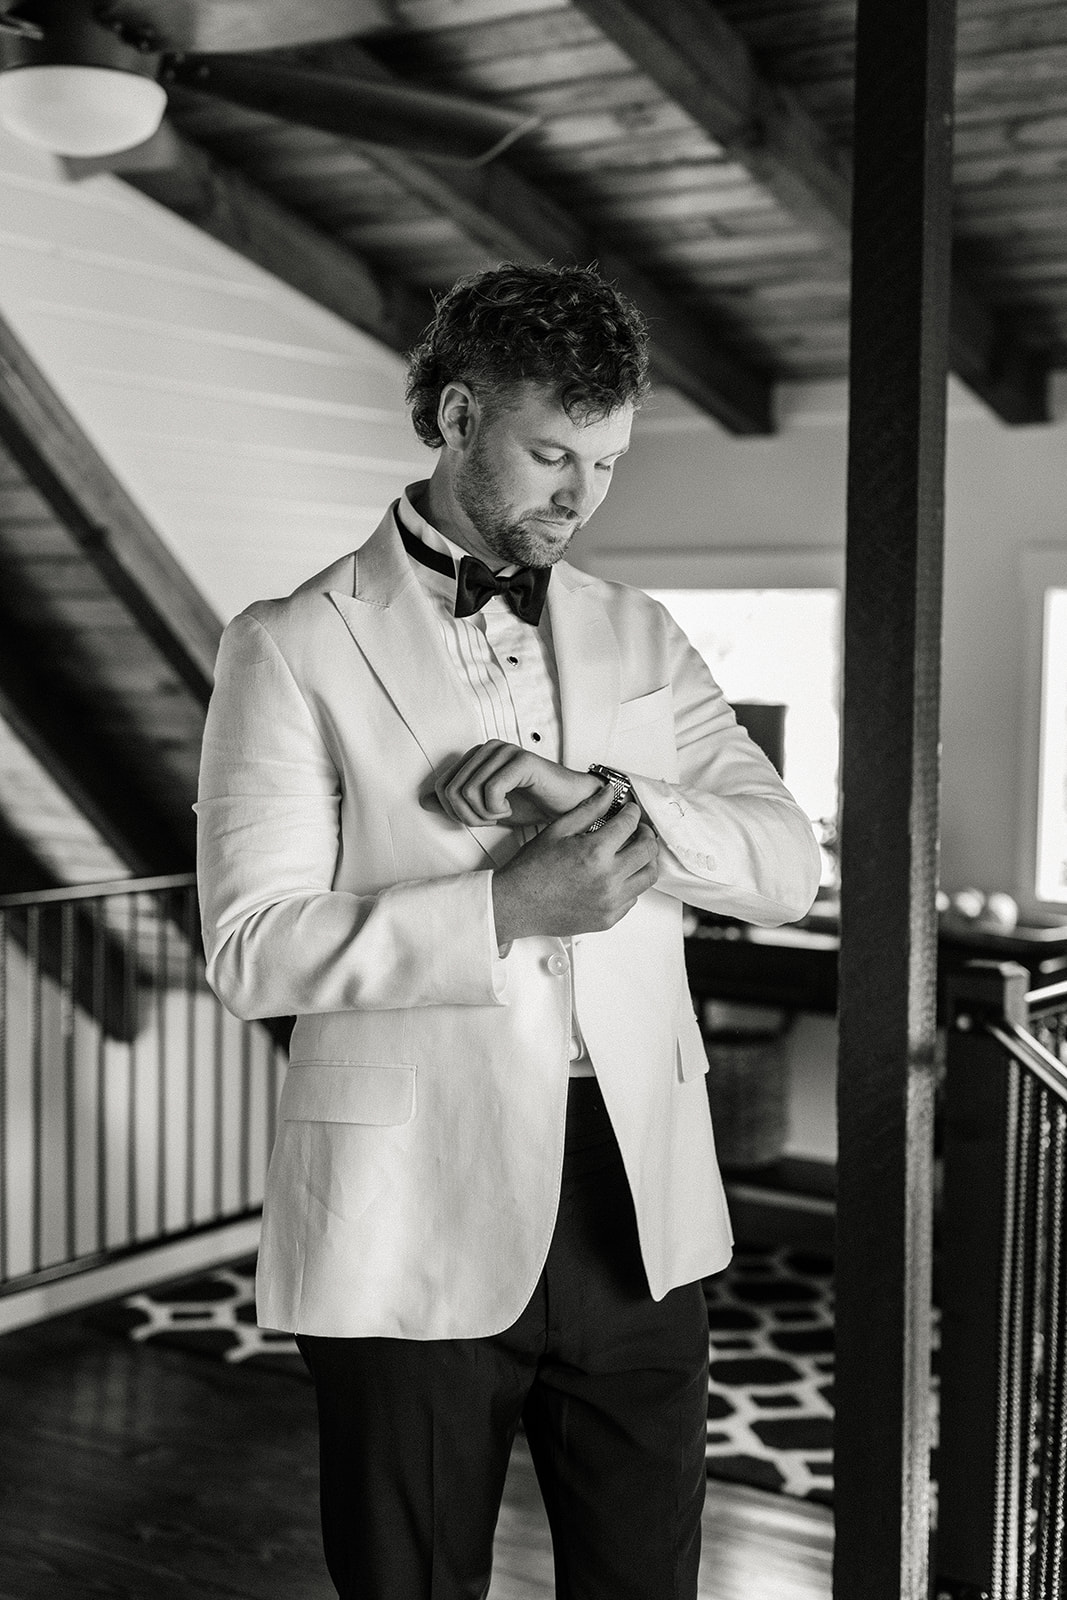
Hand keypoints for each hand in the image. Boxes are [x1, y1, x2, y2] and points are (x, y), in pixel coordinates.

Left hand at [436, 741, 600, 827]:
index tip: (480, 817)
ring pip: (467, 792)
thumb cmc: (530, 805)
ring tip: (502, 812)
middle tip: (491, 818)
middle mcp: (486, 748)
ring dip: (484, 814)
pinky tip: (511, 808)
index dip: (455, 812)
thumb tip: (422, 801)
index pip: (440, 787)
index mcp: (476, 756)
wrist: (567, 807)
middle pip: (450, 791)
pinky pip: (490, 791)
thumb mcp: (485, 809)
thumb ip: (455, 804)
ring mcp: (503, 751)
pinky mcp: (520, 760)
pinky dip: (497, 809)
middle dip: (468, 816)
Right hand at [491, 786, 658, 943]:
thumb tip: (608, 794)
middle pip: (648, 851)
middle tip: (640, 830)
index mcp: (594, 853)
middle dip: (647, 834)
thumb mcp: (558, 831)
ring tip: (635, 853)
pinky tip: (619, 876)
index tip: (631, 811)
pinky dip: (631, 884)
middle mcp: (607, 879)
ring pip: (648, 877)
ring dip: (646, 861)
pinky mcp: (608, 919)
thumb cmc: (530, 871)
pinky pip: (633, 898)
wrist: (516, 904)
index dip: (633, 813)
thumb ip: (588, 810)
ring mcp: (609, 902)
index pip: (630, 824)